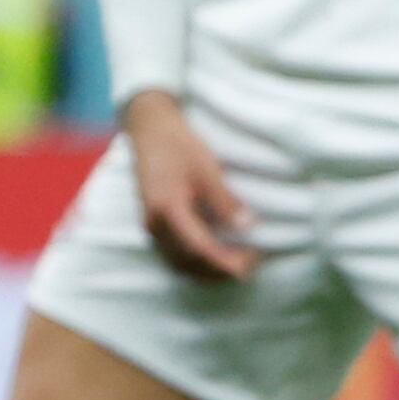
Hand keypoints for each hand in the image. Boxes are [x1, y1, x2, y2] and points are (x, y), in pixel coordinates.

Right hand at [124, 92, 255, 281]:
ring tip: (236, 264)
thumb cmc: (178, 145)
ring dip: (208, 269)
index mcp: (167, 208)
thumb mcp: (206, 168)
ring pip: (179, 262)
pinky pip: (174, 254)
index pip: (198, 246)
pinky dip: (196, 262)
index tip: (248, 267)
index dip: (223, 261)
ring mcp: (151, 226)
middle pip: (188, 261)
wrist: (149, 130)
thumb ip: (224, 200)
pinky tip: (215, 256)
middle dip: (219, 269)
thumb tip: (247, 226)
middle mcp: (154, 223)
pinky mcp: (153, 224)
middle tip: (250, 265)